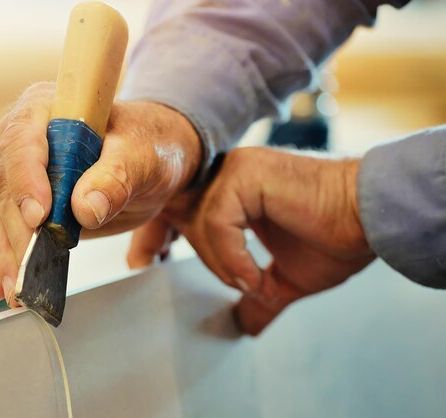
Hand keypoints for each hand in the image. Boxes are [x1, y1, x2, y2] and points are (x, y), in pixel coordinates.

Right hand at [0, 82, 200, 304]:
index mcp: (48, 108)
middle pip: (4, 185)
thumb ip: (116, 177)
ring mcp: (23, 174)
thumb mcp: (143, 155)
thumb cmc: (149, 144)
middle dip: (14, 232)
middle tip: (26, 270)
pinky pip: (5, 230)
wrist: (153, 159)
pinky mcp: (27, 204)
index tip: (39, 216)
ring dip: (2, 255)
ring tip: (11, 290)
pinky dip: (1, 260)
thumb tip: (85, 209)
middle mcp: (26, 139)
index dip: (26, 179)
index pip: (23, 139)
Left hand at [128, 147, 375, 334]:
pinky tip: (254, 274)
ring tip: (252, 281)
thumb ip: (259, 296)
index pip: (179, 210)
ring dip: (221, 263)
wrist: (371, 219)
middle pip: (181, 216)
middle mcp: (229, 174)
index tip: (144, 263)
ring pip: (200, 223)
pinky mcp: (248, 174)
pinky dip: (232, 255)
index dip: (157, 236)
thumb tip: (246, 325)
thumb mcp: (286, 278)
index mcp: (232, 192)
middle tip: (203, 276)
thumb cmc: (335, 238)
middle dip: (177, 248)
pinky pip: (219, 221)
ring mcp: (236, 169)